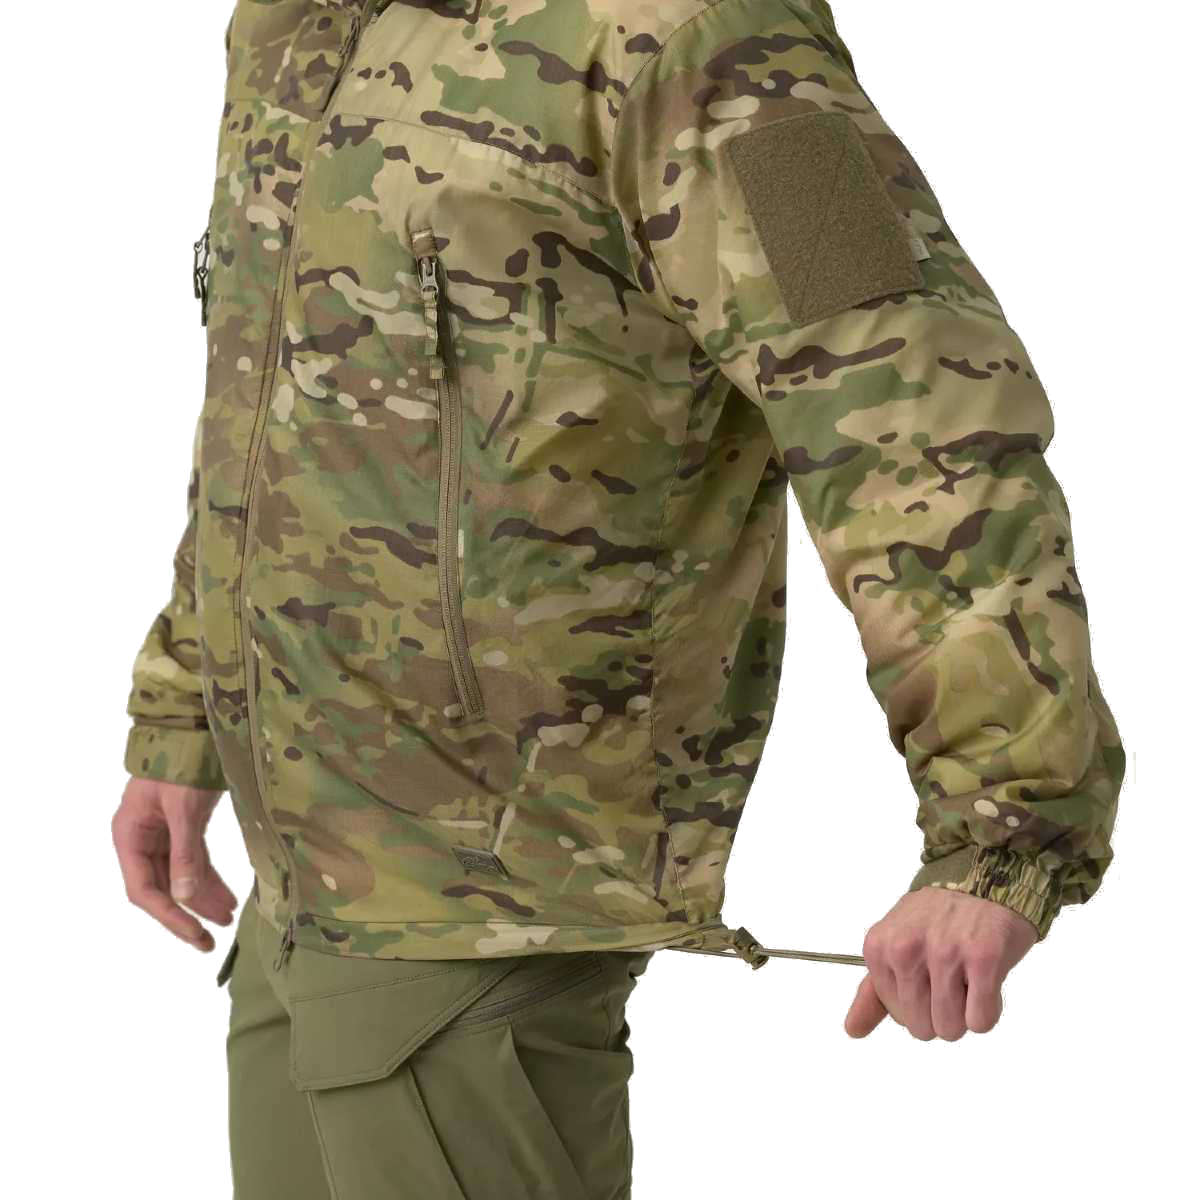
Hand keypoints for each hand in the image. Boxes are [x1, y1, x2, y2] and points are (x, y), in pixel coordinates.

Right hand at [111, 777, 236, 950]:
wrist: (192, 727)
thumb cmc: (182, 762)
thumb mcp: (184, 810)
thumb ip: (185, 854)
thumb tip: (186, 899)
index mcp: (129, 836)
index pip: (145, 890)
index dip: (170, 916)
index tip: (196, 935)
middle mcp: (141, 838)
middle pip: (162, 887)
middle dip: (188, 913)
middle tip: (212, 940)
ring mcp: (162, 833)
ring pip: (180, 876)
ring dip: (202, 898)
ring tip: (229, 918)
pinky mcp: (182, 826)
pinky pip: (193, 860)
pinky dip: (208, 878)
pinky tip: (227, 896)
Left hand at [845, 888, 1036, 1040]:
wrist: (984, 878)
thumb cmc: (939, 918)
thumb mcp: (895, 943)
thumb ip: (873, 992)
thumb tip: (852, 1030)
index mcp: (879, 947)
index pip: (898, 1016)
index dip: (921, 1005)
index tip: (930, 975)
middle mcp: (906, 948)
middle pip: (923, 1028)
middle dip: (942, 1014)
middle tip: (952, 978)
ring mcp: (945, 952)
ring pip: (951, 1028)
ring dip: (965, 1014)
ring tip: (968, 978)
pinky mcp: (984, 957)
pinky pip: (981, 1020)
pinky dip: (988, 1010)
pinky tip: (986, 981)